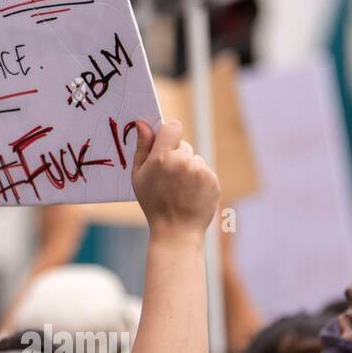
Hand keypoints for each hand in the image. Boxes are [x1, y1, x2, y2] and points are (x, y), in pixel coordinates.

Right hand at [131, 119, 219, 242]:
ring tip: (180, 188)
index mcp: (161, 157)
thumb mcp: (138, 176)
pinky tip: (190, 193)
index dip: (169, 133)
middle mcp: (182, 161)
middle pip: (183, 145)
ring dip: (188, 168)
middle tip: (169, 177)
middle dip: (176, 156)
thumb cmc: (153, 202)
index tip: (165, 143)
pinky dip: (199, 179)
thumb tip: (142, 123)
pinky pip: (205, 170)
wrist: (176, 229)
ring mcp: (200, 171)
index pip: (172, 127)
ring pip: (194, 158)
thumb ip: (142, 147)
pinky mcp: (213, 180)